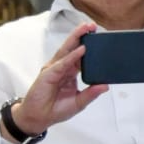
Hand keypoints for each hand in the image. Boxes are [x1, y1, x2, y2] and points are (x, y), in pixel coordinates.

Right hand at [8, 22, 108, 139]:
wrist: (38, 118)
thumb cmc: (55, 110)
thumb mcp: (78, 102)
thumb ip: (91, 94)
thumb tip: (105, 86)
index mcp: (69, 73)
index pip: (80, 56)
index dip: (89, 46)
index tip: (99, 36)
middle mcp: (62, 68)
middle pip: (73, 48)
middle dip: (82, 36)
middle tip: (93, 25)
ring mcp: (54, 70)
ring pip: (66, 51)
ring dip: (76, 39)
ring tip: (86, 29)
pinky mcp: (48, 74)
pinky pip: (63, 63)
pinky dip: (72, 56)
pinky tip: (81, 49)